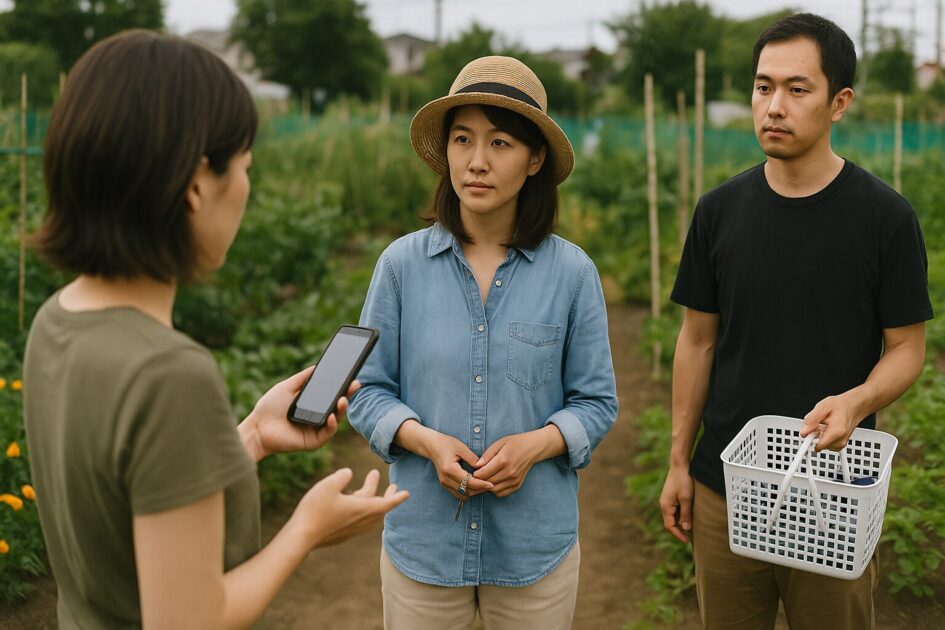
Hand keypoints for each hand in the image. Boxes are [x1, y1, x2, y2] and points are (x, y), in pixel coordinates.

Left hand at [240, 367, 359, 460]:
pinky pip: (327, 433)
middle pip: (337, 406)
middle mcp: (318, 416)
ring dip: (342, 409)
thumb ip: (302, 378)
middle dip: (348, 395)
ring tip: (343, 400)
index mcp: (313, 404)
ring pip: (336, 419)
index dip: (342, 387)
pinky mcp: (313, 441)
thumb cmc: (269, 407)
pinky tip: (331, 416)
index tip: (351, 377)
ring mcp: (316, 429)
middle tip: (355, 384)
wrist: (257, 426)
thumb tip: (317, 366)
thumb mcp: (287, 387)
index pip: (332, 395)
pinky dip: (332, 424)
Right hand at [291, 468, 408, 547]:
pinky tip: (353, 504)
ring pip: (369, 515)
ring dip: (374, 502)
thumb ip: (342, 476)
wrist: (300, 537)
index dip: (397, 497)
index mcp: (362, 509)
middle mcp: (360, 521)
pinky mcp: (342, 534)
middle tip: (394, 486)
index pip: (387, 503)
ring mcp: (351, 529)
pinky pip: (359, 521)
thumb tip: (348, 473)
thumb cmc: (315, 510)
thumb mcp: (328, 485)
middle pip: (380, 508)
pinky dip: (363, 510)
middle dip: (388, 496)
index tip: (407, 493)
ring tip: (370, 491)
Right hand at [412, 427, 493, 499]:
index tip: (491, 484)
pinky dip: (468, 491)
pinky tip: (474, 484)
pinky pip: (458, 494)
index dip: (481, 484)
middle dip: (480, 489)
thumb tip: (483, 468)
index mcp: (450, 469)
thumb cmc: (446, 444)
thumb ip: (472, 458)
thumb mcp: (461, 447)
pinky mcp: (444, 485)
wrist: (432, 446)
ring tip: (483, 484)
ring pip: (463, 495)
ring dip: (474, 492)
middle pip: (467, 491)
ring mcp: (444, 483)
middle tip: (491, 484)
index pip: (469, 482)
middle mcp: (446, 479)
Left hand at [472, 431, 548, 496]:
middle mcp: (509, 472)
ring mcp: (514, 480)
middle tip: (476, 476)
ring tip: (485, 478)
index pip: (483, 474)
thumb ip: (487, 455)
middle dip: (479, 480)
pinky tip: (494, 482)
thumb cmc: (515, 443)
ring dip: (487, 486)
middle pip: (487, 483)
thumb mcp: (499, 443)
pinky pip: (502, 493)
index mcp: (503, 460)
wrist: (534, 448)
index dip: (475, 474)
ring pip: (493, 490)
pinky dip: (495, 490)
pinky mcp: (517, 485)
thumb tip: (476, 466)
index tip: (474, 470)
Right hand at [659, 466, 692, 542]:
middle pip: (670, 522)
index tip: (687, 541)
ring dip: (681, 523)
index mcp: (665, 506)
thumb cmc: (683, 480)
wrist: (680, 465)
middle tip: (690, 538)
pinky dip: (681, 515)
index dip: (678, 535)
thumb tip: (685, 528)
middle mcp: (664, 504)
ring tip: (692, 528)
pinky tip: (690, 516)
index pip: (669, 526)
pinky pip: (675, 510)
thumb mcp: (686, 498)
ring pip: (673, 516)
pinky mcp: (672, 496)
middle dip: (679, 531)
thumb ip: (685, 514)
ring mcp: (668, 500)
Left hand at [801, 394, 858, 451]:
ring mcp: (841, 443)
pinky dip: (825, 437)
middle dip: (814, 435)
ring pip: (822, 445)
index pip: (818, 446)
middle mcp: (840, 440)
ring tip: (824, 424)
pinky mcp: (840, 444)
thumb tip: (803, 433)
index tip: (807, 436)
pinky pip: (827, 445)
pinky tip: (826, 428)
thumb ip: (811, 420)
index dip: (809, 441)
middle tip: (819, 424)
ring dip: (819, 436)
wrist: (854, 406)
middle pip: (818, 445)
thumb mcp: (822, 407)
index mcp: (836, 432)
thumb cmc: (840, 406)